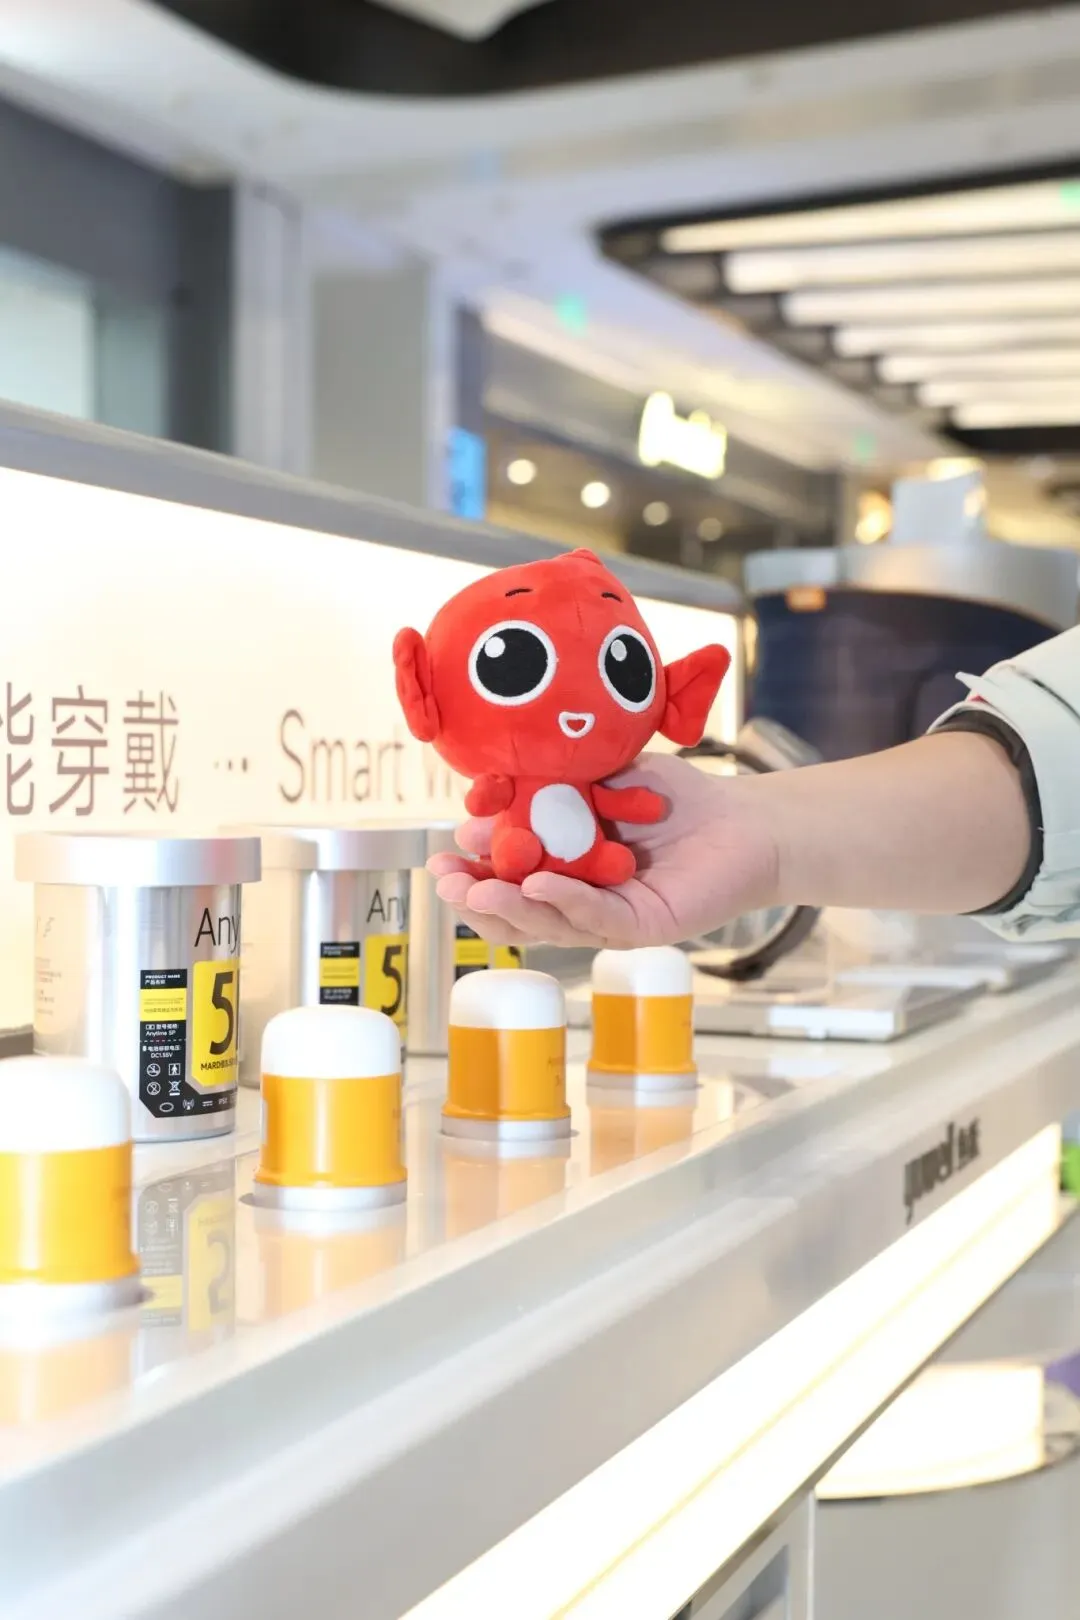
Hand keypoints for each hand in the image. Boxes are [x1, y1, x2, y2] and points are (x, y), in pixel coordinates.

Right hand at [428, 752, 780, 948]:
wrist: (746, 820)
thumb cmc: (675, 799)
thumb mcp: (599, 779)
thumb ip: (548, 790)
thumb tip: (485, 800)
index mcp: (566, 868)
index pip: (510, 878)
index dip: (474, 871)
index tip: (441, 854)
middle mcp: (583, 900)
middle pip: (520, 911)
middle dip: (477, 898)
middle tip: (445, 881)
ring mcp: (612, 918)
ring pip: (551, 921)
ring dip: (510, 907)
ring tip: (475, 890)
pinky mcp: (646, 927)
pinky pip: (599, 919)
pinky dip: (566, 902)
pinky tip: (539, 885)